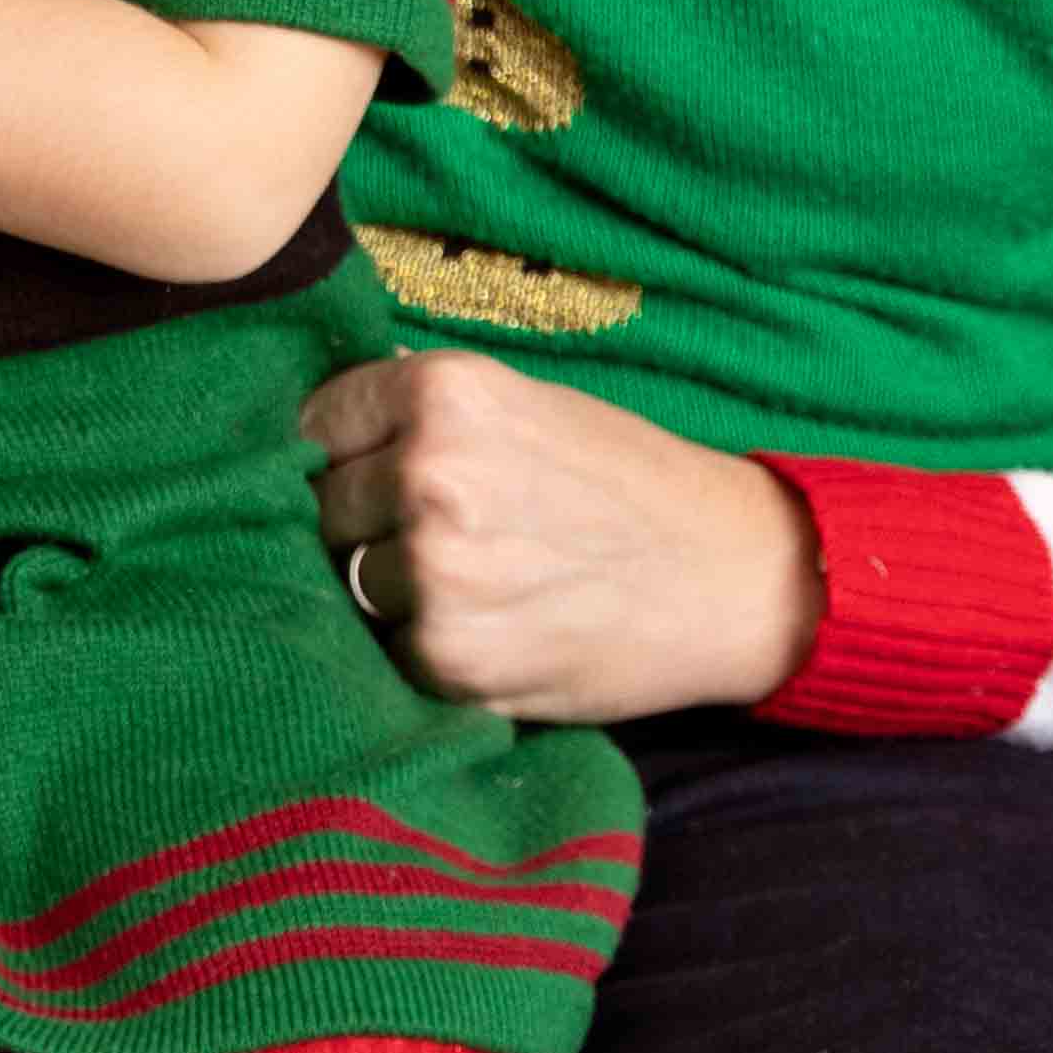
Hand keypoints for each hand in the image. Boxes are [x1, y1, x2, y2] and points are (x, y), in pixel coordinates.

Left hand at [302, 350, 827, 722]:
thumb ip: (423, 409)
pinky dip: (426, 646)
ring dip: (392, 589)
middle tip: (442, 535)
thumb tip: (323, 415)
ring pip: (350, 581)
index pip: (318, 423)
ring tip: (477, 582)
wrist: (733, 578)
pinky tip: (492, 626)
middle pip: (323, 507)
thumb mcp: (525, 404)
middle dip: (364, 523)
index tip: (371, 471)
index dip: (342, 453)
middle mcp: (428, 476)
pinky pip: (390, 648)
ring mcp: (434, 572)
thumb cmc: (629, 482)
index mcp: (443, 394)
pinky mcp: (449, 657)